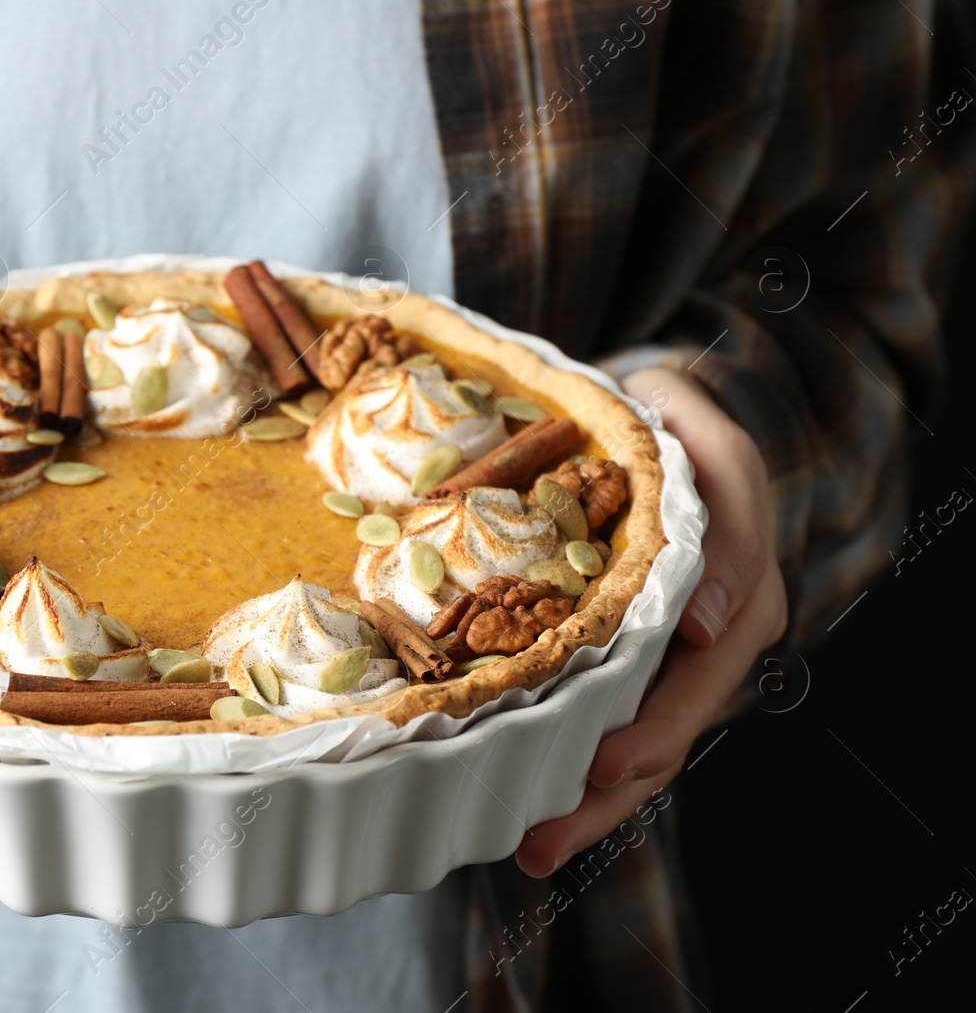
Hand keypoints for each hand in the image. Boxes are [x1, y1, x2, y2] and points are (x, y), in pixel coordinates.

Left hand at [514, 367, 787, 876]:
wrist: (634, 411)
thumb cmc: (658, 409)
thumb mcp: (691, 418)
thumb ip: (718, 477)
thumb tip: (714, 616)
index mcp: (738, 578)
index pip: (706, 666)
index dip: (657, 722)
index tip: (605, 761)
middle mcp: (711, 631)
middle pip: (671, 726)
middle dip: (611, 789)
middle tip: (546, 834)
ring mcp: (669, 652)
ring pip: (641, 743)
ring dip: (587, 804)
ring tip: (528, 850)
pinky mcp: (625, 659)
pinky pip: (608, 721)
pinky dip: (570, 768)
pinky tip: (521, 810)